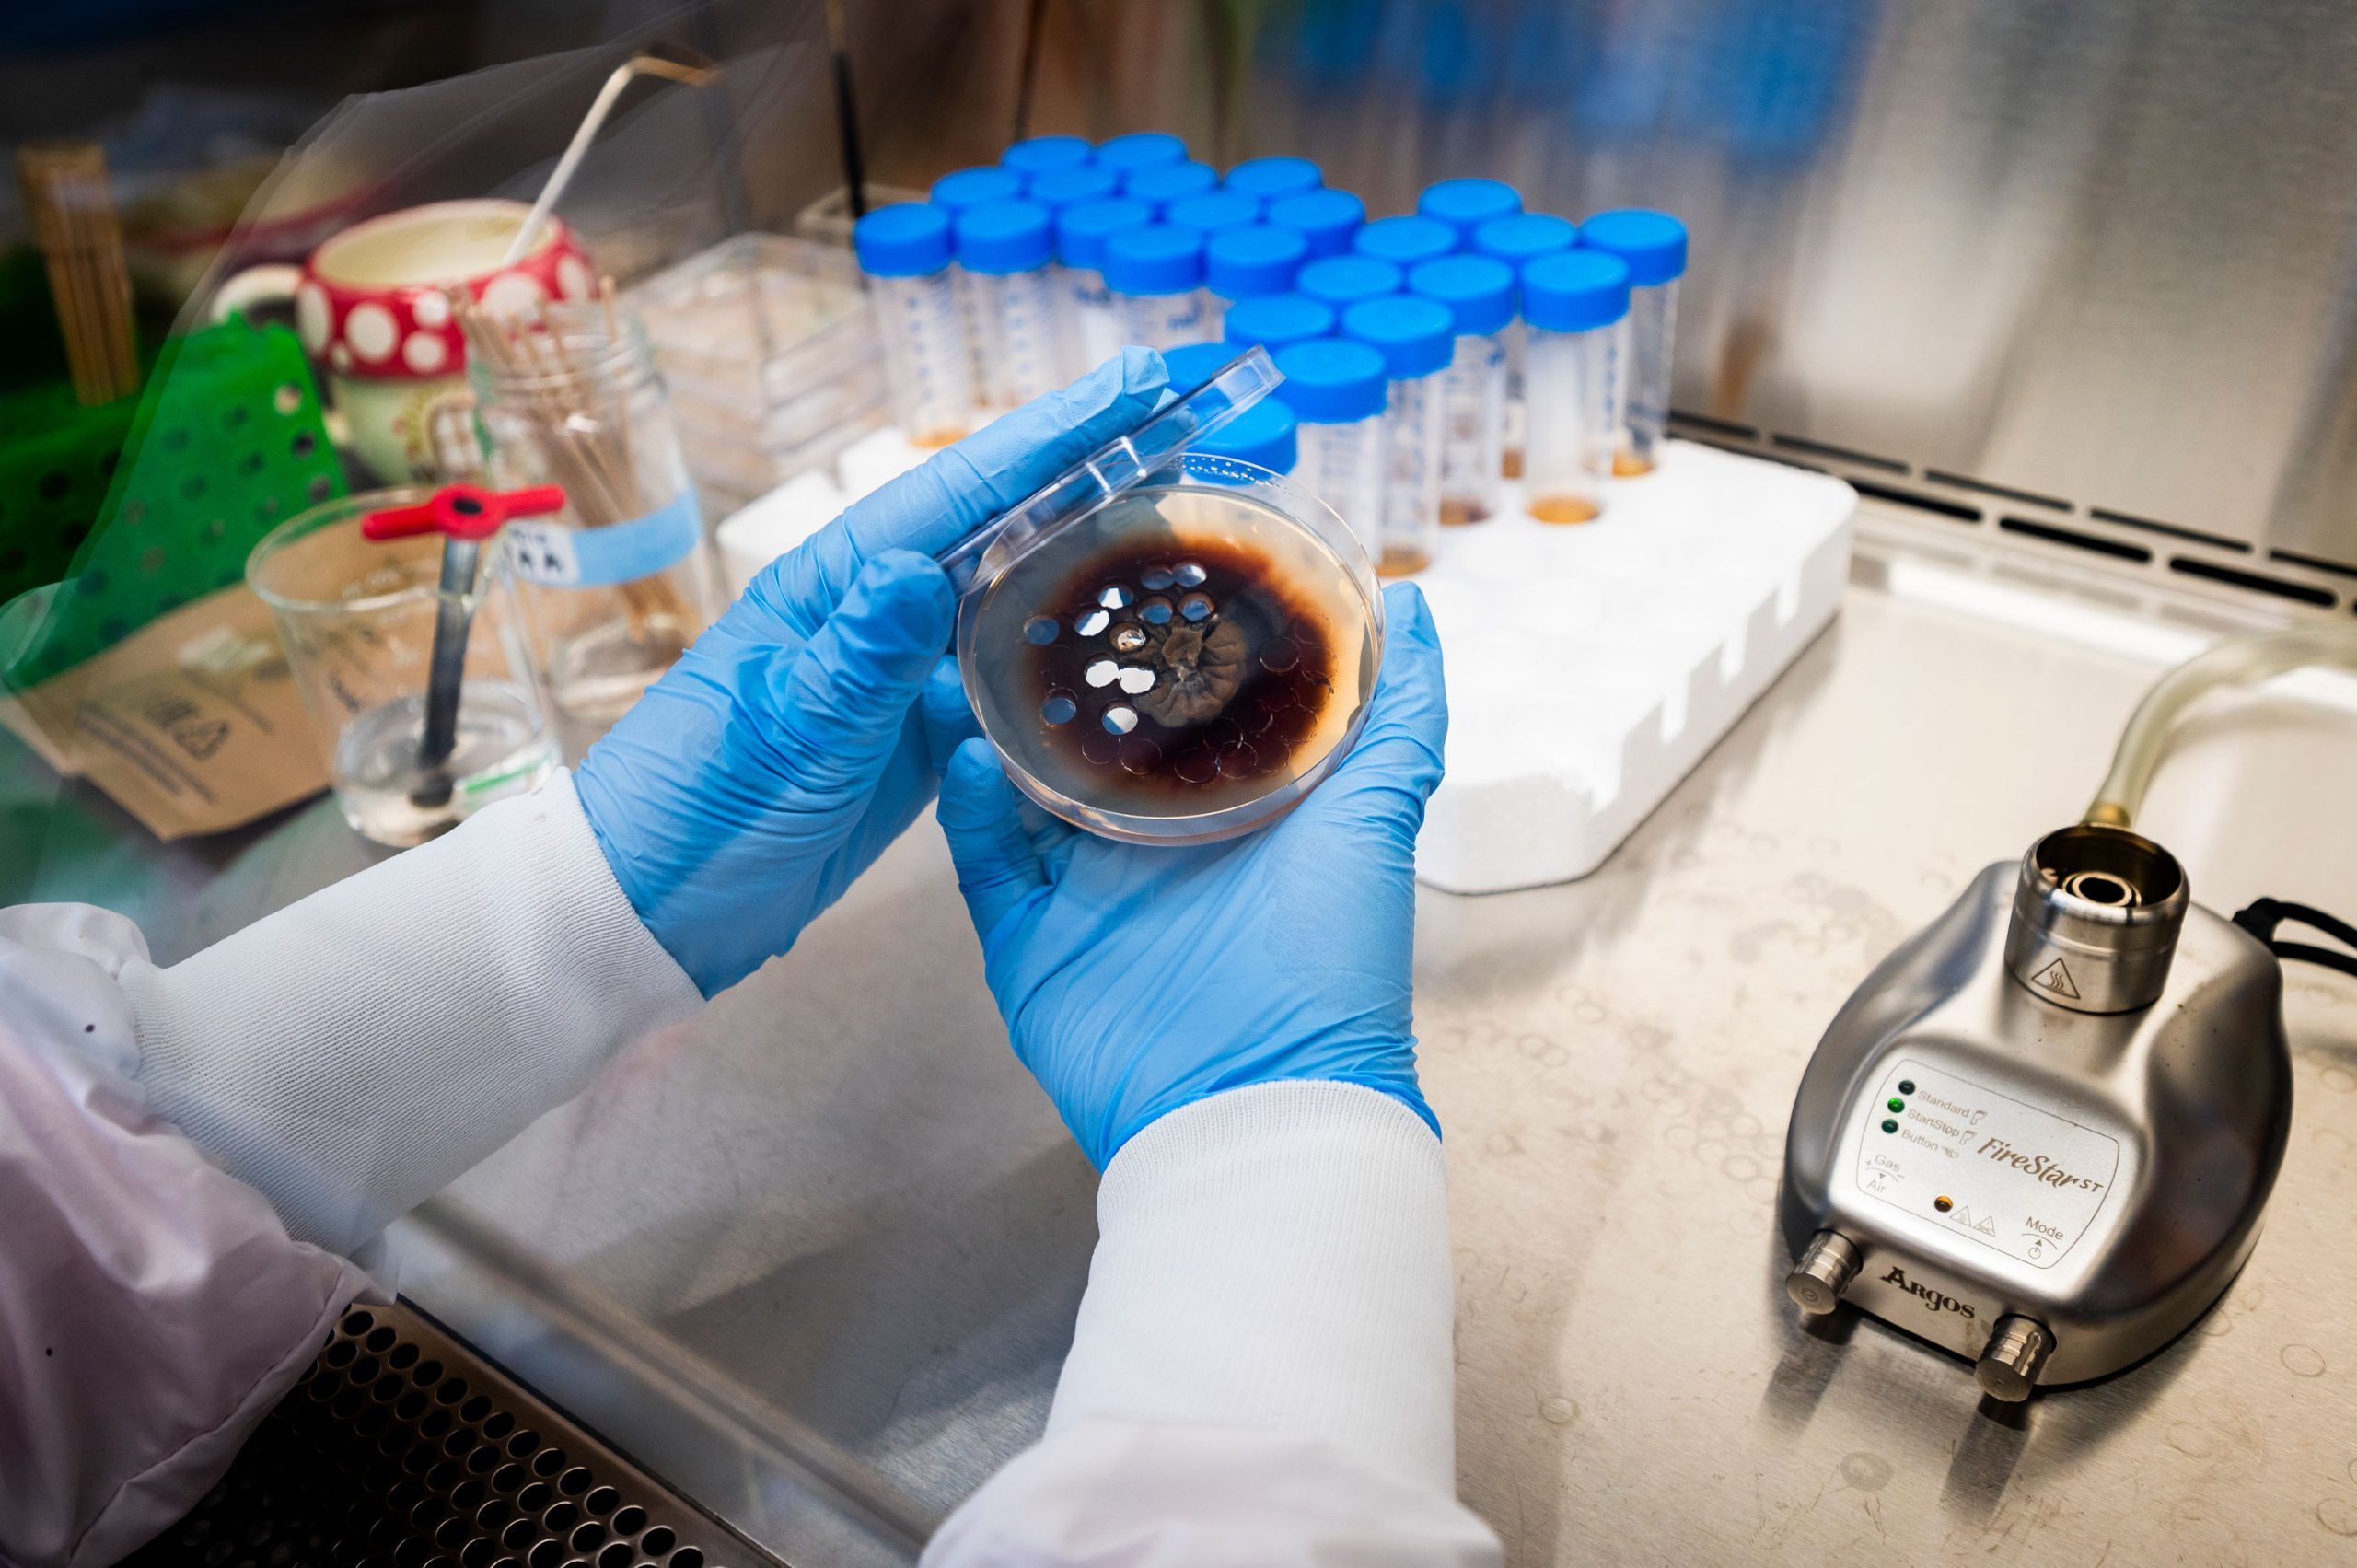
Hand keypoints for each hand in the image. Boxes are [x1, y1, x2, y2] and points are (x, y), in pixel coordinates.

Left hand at [576, 350, 1170, 995]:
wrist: (657, 907)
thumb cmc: (696, 810)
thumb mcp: (784, 730)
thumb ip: (857, 655)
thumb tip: (917, 567)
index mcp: (835, 585)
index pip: (963, 491)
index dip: (1056, 434)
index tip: (1136, 383)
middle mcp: (875, 612)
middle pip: (1001, 522)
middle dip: (1089, 466)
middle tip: (1183, 416)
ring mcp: (899, 673)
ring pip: (1012, 592)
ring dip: (1088, 549)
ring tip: (1174, 504)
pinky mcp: (916, 737)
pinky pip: (1004, 675)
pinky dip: (1063, 649)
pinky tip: (1116, 634)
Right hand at [931, 582, 1447, 1166]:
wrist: (1257, 1105)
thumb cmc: (1330, 966)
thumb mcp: (1376, 820)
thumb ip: (1399, 716)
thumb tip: (1413, 610)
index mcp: (1230, 811)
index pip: (1177, 709)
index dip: (1149, 644)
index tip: (1122, 562)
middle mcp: (1154, 845)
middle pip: (1087, 740)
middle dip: (1056, 674)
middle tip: (1021, 594)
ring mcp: (1086, 893)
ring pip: (1021, 789)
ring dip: (994, 722)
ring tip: (970, 651)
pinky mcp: (1030, 944)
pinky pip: (983, 864)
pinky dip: (967, 808)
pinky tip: (969, 750)